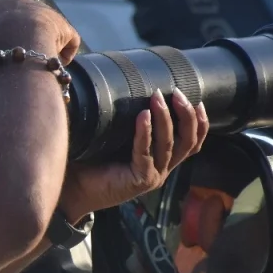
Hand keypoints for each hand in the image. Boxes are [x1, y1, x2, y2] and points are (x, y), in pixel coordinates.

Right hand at [0, 0, 81, 88]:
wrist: (24, 38)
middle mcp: (18, 2)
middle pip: (15, 12)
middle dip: (14, 29)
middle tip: (10, 50)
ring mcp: (42, 10)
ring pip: (41, 23)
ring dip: (39, 38)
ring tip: (35, 59)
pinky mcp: (63, 24)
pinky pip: (66, 37)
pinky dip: (64, 49)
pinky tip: (58, 63)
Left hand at [58, 88, 208, 222]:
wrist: (72, 188)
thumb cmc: (91, 159)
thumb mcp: (116, 136)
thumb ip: (129, 120)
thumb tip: (130, 84)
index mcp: (161, 158)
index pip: (191, 142)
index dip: (199, 123)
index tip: (198, 101)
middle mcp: (161, 168)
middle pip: (188, 142)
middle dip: (186, 115)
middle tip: (177, 93)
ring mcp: (152, 176)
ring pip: (168, 145)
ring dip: (165, 119)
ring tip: (157, 98)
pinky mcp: (138, 181)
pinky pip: (146, 154)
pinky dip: (145, 133)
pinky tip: (142, 116)